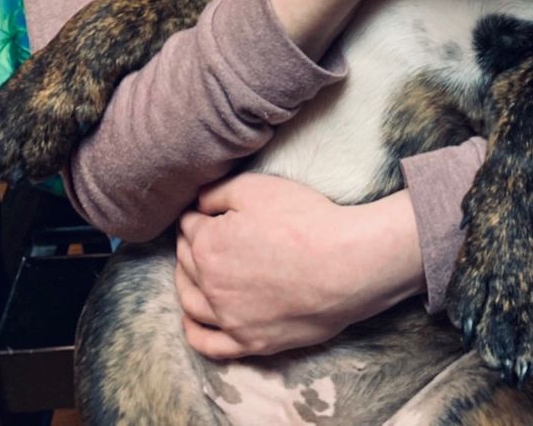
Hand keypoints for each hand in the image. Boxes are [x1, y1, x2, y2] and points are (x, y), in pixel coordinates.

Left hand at [175, 171, 423, 358]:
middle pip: (187, 263)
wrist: (346, 265)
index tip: (203, 212)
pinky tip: (192, 323)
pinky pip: (210, 345)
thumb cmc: (304, 221)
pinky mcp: (251, 342)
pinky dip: (195, 333)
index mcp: (208, 246)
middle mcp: (211, 286)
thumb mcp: (256, 188)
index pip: (189, 227)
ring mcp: (230, 319)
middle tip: (199, 235)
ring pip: (192, 303)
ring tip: (192, 271)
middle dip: (189, 245)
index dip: (196, 215)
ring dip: (187, 283)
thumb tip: (197, 206)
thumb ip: (217, 193)